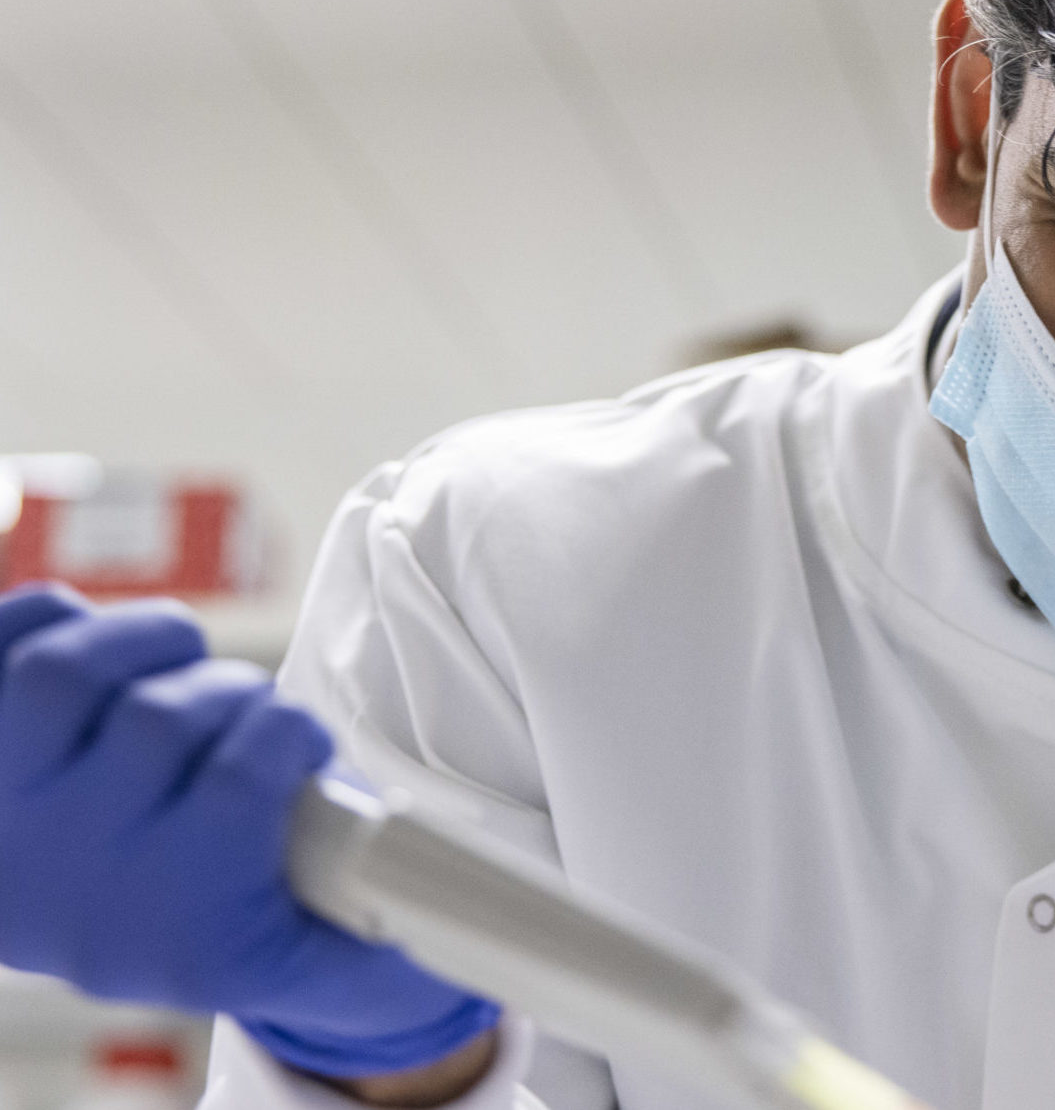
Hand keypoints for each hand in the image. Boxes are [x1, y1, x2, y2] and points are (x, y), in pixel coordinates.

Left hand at [0, 583, 499, 1078]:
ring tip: (175, 666)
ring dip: (146, 642)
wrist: (59, 916)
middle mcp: (68, 873)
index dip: (285, 736)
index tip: (295, 740)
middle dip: (227, 693)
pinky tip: (102, 654)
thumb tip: (484, 932)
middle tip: (240, 714)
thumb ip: (384, 945)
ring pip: (70, 671)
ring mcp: (0, 801)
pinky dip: (59, 619)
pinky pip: (12, 636)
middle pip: (166, 719)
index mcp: (169, 925)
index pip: (241, 780)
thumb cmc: (196, 911)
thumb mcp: (295, 958)